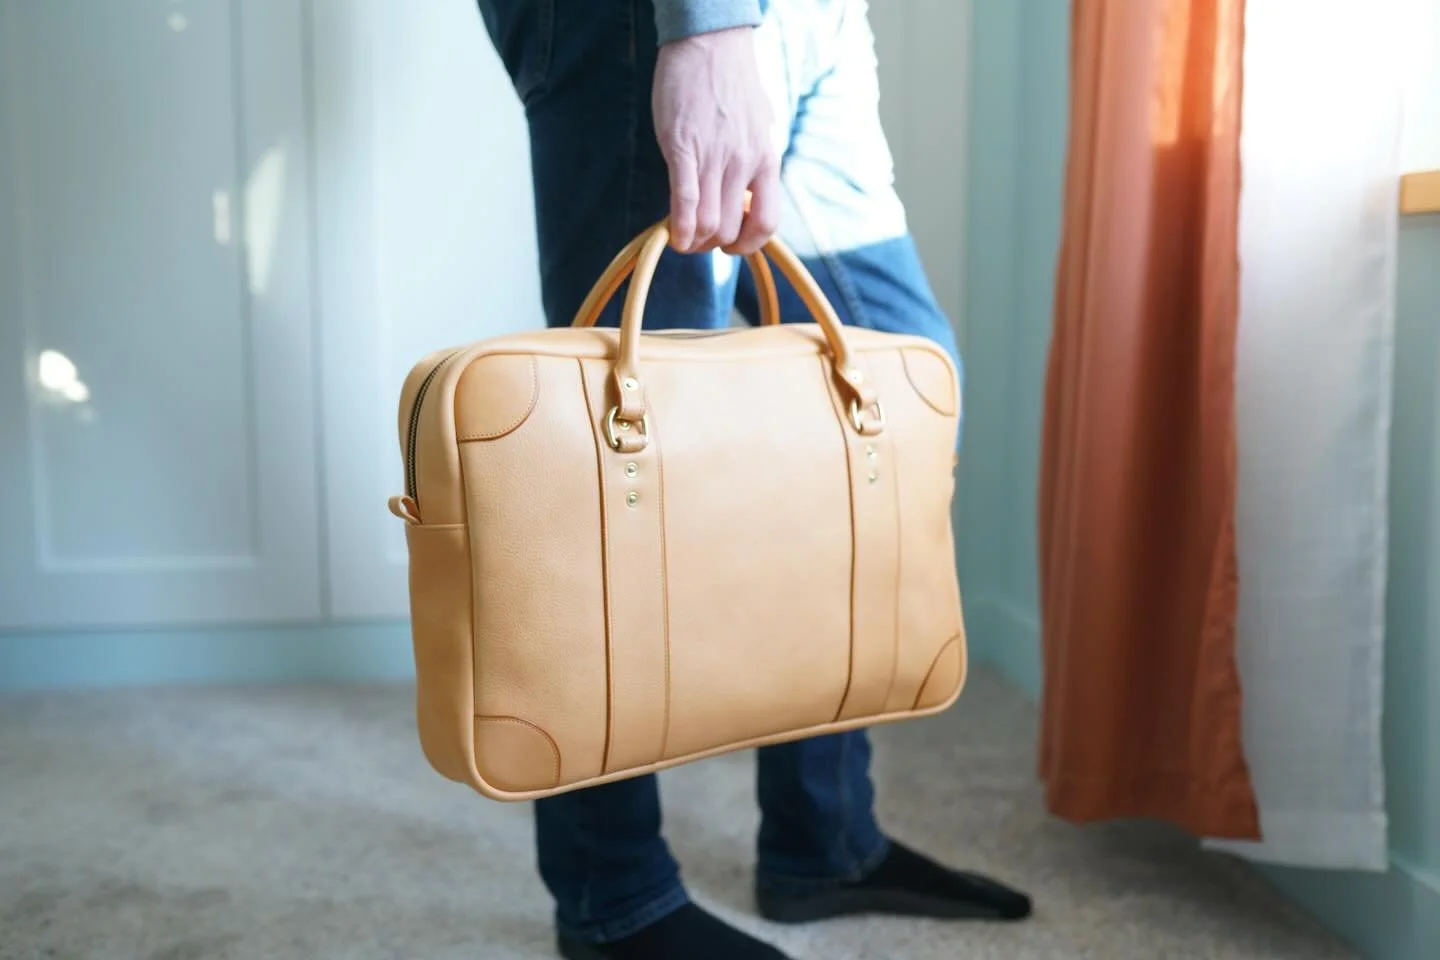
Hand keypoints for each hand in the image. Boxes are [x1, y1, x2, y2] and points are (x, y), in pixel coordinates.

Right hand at [652, 27, 780, 254]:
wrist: (710, 44)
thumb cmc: (732, 84)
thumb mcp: (757, 128)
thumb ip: (752, 163)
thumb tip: (744, 195)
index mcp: (766, 159)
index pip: (767, 223)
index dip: (748, 244)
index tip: (732, 244)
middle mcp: (744, 163)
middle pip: (730, 229)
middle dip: (712, 245)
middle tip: (698, 239)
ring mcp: (714, 156)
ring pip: (709, 223)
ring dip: (693, 240)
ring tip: (683, 236)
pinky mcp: (683, 148)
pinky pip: (685, 201)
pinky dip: (679, 228)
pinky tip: (673, 236)